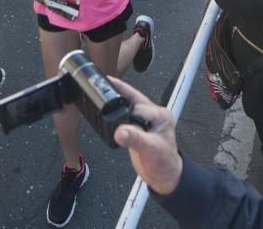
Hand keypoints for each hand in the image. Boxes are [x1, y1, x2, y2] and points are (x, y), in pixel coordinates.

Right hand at [109, 77, 182, 195]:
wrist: (163, 176)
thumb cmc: (164, 163)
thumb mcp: (150, 149)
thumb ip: (135, 139)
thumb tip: (119, 132)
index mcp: (160, 115)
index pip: (139, 107)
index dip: (127, 114)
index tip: (116, 122)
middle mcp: (152, 114)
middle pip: (131, 99)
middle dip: (117, 93)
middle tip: (99, 86)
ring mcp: (143, 119)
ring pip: (126, 104)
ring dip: (114, 101)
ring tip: (98, 93)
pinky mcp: (135, 126)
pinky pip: (122, 114)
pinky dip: (113, 112)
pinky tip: (104, 110)